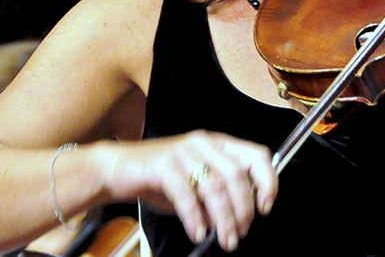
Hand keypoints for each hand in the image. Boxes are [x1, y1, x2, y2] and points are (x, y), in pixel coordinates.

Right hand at [104, 130, 276, 250]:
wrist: (116, 170)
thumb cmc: (159, 178)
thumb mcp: (195, 186)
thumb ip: (218, 197)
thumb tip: (239, 220)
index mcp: (218, 144)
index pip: (256, 155)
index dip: (267, 181)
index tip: (266, 207)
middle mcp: (204, 143)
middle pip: (236, 175)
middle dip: (243, 209)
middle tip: (240, 233)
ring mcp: (183, 152)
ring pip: (214, 186)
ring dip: (223, 218)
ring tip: (225, 240)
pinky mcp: (163, 164)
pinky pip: (186, 194)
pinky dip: (195, 217)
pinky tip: (198, 233)